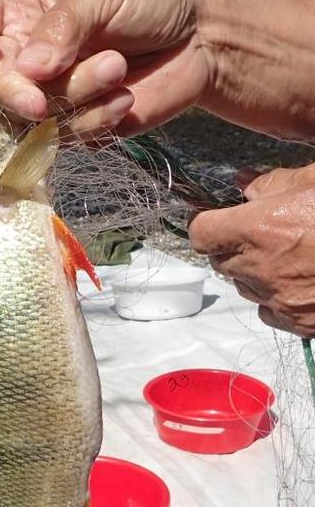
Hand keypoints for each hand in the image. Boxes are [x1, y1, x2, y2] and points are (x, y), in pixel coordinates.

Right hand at [0, 0, 211, 139]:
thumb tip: (29, 69)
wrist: (200, 40)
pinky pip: (64, 137)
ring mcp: (42, 93)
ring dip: (74, 96)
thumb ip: (63, 25)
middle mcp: (18, 54)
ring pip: (28, 116)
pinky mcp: (70, 126)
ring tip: (117, 68)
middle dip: (15, 93)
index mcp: (14, 9)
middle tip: (43, 99)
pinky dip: (94, 121)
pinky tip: (123, 98)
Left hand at [189, 163, 314, 336]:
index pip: (201, 232)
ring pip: (245, 285)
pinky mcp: (301, 323)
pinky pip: (270, 311)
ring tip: (292, 254)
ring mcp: (280, 300)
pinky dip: (277, 297)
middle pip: (220, 260)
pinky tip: (304, 281)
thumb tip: (244, 185)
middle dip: (234, 244)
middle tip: (266, 230)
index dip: (210, 222)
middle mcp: (260, 269)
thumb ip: (275, 182)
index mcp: (258, 229)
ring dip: (256, 270)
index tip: (222, 216)